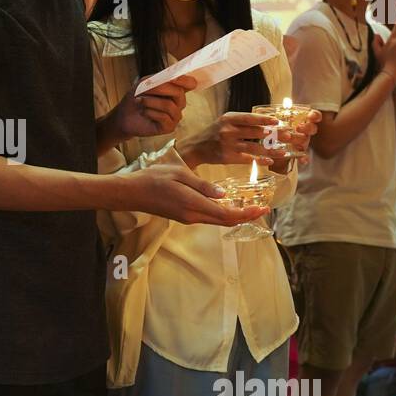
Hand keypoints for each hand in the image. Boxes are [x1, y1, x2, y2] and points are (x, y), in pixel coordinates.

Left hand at [108, 75, 196, 140]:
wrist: (125, 115)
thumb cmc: (137, 97)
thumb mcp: (145, 83)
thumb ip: (158, 78)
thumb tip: (171, 78)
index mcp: (176, 90)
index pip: (190, 83)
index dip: (185, 80)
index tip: (173, 78)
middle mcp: (179, 103)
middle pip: (179, 93)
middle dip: (159, 89)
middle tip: (144, 89)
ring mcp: (175, 116)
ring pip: (169, 105)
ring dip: (150, 102)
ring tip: (139, 101)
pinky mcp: (169, 127)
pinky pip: (164, 117)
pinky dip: (150, 112)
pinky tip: (143, 112)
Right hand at [126, 163, 269, 226]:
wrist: (131, 192)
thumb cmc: (153, 178)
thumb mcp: (180, 174)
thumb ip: (202, 185)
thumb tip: (223, 194)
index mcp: (194, 204)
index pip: (227, 214)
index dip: (247, 214)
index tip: (263, 208)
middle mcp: (193, 216)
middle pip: (225, 221)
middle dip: (246, 216)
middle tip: (263, 208)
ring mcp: (188, 218)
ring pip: (217, 221)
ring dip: (235, 216)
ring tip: (250, 206)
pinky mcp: (183, 216)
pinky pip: (208, 217)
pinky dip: (222, 214)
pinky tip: (228, 205)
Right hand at [182, 111, 283, 167]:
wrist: (196, 147)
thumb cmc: (214, 132)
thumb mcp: (225, 121)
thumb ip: (242, 121)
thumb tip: (267, 123)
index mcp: (229, 118)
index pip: (250, 117)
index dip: (265, 119)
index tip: (278, 121)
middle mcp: (228, 130)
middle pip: (255, 133)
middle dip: (274, 135)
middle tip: (289, 136)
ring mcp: (227, 144)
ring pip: (254, 148)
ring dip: (270, 150)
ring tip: (284, 152)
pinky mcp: (227, 157)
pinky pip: (247, 159)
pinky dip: (259, 160)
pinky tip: (269, 161)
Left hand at [273, 109, 321, 170]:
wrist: (268, 144)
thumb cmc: (272, 127)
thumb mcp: (271, 120)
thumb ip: (272, 116)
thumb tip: (264, 112)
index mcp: (301, 119)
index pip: (313, 116)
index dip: (314, 116)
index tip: (311, 117)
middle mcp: (304, 130)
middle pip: (311, 128)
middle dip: (307, 128)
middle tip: (298, 128)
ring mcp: (302, 141)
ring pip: (305, 140)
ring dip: (301, 141)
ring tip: (294, 142)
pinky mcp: (298, 152)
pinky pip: (303, 155)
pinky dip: (304, 158)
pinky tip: (302, 160)